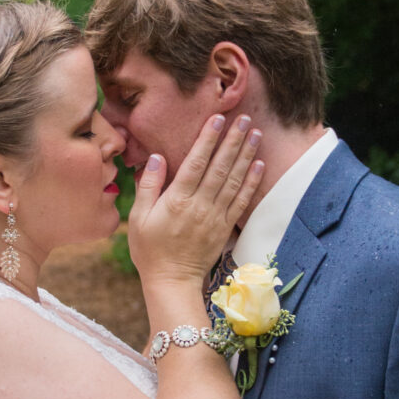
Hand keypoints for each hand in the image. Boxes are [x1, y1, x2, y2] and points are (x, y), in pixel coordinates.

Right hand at [127, 113, 264, 289]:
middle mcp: (200, 206)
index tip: (217, 119)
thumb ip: (148, 186)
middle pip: (220, 167)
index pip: (195, 163)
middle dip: (233, 140)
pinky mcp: (225, 228)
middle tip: (244, 118)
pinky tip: (260, 165)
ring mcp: (215, 217)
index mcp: (177, 201)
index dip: (207, 140)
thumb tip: (157, 158)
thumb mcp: (138, 218)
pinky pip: (241, 201)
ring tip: (255, 133)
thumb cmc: (149, 249)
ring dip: (246, 155)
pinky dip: (252, 182)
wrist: (171, 281)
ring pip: (234, 181)